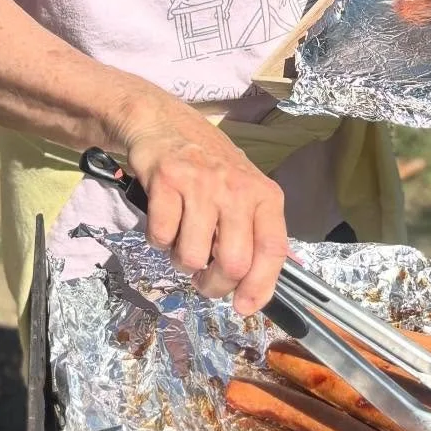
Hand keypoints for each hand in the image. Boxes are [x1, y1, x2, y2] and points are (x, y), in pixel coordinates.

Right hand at [120, 102, 288, 315]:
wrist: (163, 123)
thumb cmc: (208, 167)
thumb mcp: (244, 192)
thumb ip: (254, 233)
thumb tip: (257, 288)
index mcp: (264, 195)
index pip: (272, 250)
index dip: (260, 286)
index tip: (244, 307)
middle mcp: (238, 189)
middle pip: (232, 263)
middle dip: (214, 284)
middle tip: (203, 278)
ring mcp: (202, 184)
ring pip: (191, 257)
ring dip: (181, 260)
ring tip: (182, 238)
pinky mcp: (167, 181)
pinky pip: (160, 237)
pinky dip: (158, 240)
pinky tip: (165, 219)